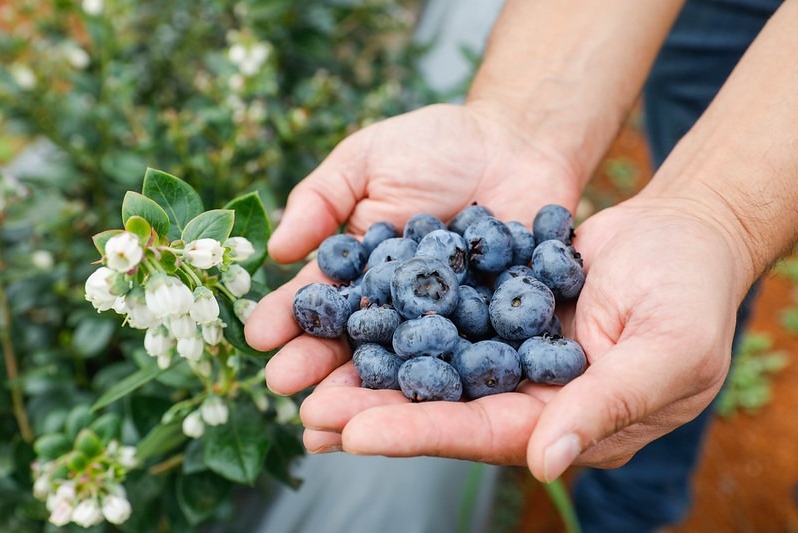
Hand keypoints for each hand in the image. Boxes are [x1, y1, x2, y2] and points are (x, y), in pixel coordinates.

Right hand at [244, 102, 584, 455]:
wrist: (516, 141)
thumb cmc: (434, 145)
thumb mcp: (365, 160)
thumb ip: (322, 199)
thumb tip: (276, 248)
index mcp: (361, 269)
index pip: (319, 298)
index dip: (289, 317)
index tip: (260, 338)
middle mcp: (397, 303)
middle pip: (354, 340)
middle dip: (318, 364)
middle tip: (283, 388)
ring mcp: (445, 319)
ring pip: (403, 360)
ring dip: (368, 388)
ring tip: (334, 416)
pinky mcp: (495, 326)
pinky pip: (468, 355)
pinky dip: (443, 380)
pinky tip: (419, 407)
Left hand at [292, 195, 751, 480]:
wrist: (683, 235)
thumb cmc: (693, 295)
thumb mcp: (667, 353)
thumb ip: (606, 407)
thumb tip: (544, 462)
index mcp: (565, 423)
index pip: (482, 433)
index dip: (418, 434)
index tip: (352, 436)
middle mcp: (526, 394)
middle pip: (440, 405)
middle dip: (372, 409)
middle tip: (305, 408)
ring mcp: (507, 350)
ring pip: (429, 363)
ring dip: (370, 366)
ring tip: (306, 370)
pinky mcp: (495, 304)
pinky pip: (440, 311)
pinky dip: (397, 313)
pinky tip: (351, 308)